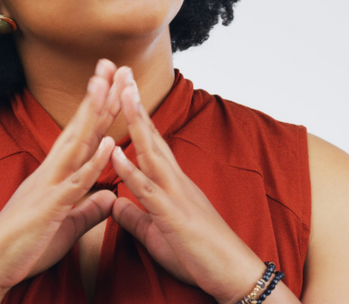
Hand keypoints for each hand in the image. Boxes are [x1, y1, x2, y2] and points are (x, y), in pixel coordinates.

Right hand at [0, 61, 133, 296]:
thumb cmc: (25, 245)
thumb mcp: (66, 225)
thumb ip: (88, 209)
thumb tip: (110, 197)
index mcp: (56, 174)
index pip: (81, 134)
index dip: (98, 108)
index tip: (112, 81)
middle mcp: (52, 172)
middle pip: (79, 127)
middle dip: (98, 96)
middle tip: (112, 64)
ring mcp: (50, 185)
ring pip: (76, 143)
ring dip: (93, 114)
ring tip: (108, 85)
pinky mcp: (50, 206)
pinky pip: (75, 181)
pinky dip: (92, 162)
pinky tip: (106, 144)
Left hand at [110, 71, 266, 303]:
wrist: (233, 274)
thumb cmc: (200, 254)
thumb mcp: (158, 233)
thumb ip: (136, 216)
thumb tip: (115, 204)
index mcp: (172, 183)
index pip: (151, 142)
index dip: (136, 116)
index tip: (123, 89)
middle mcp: (175, 181)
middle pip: (152, 135)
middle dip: (136, 104)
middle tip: (123, 72)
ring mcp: (175, 195)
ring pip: (151, 152)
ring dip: (134, 122)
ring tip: (120, 93)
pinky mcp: (173, 216)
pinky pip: (148, 190)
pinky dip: (130, 170)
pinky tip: (115, 153)